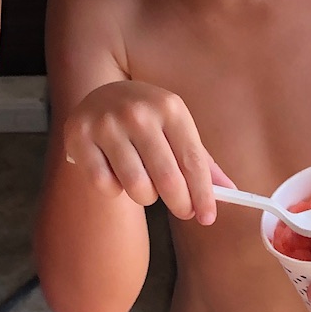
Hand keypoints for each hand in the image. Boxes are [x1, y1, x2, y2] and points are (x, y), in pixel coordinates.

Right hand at [62, 80, 226, 222]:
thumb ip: (201, 160)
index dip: (203, 194)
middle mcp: (138, 112)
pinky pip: (105, 186)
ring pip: (136, 187)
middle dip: (180, 204)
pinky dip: (115, 190)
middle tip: (183, 211)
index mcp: (169, 107)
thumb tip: (230, 191)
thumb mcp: (176, 127)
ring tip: (145, 183)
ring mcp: (107, 123)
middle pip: (167, 179)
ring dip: (145, 196)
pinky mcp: (80, 137)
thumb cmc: (147, 119)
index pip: (192, 160)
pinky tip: (115, 173)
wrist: (100, 94)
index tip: (208, 217)